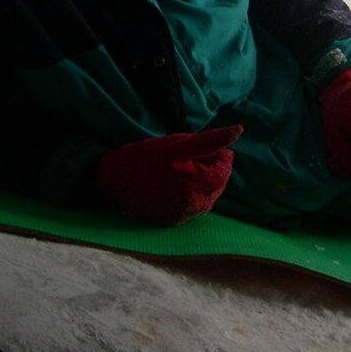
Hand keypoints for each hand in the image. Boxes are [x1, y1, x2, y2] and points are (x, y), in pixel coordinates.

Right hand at [97, 125, 242, 224]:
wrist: (111, 180)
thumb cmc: (145, 158)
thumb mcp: (179, 144)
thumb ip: (211, 140)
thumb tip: (239, 131)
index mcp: (199, 185)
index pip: (225, 166)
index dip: (214, 152)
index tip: (196, 146)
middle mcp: (196, 205)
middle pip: (217, 181)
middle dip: (208, 166)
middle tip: (186, 155)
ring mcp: (184, 215)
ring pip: (207, 194)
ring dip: (200, 180)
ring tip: (179, 167)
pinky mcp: (172, 220)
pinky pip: (192, 204)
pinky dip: (190, 192)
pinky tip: (174, 182)